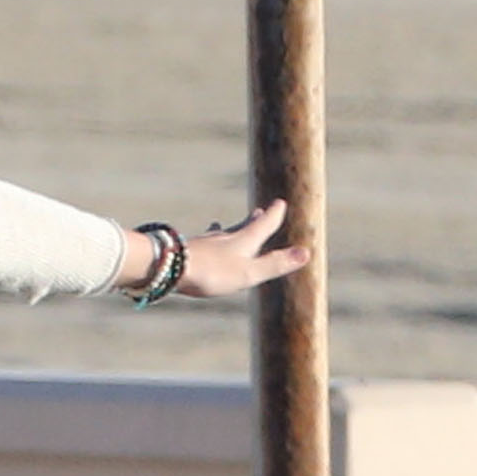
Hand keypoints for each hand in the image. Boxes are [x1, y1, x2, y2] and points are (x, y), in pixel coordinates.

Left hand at [159, 202, 312, 299]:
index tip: (280, 203)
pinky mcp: (187, 251)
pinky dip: (207, 243)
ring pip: (220, 234)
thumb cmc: (212, 272)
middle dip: (252, 220)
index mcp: (243, 240)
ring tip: (225, 226)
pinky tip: (197, 246)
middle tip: (259, 211)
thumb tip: (307, 252)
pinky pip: (202, 245)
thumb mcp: (248, 272)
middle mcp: (224, 237)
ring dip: (228, 230)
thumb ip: (275, 264)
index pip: (263, 224)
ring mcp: (204, 243)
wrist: (169, 267)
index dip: (273, 215)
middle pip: (242, 226)